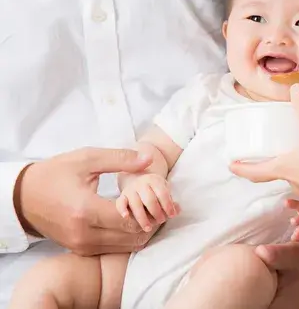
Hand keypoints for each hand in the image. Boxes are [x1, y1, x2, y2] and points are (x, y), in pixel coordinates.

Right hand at [14, 147, 155, 255]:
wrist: (23, 197)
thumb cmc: (55, 174)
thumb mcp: (86, 159)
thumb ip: (120, 159)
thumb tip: (149, 160)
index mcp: (85, 210)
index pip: (130, 218)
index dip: (151, 208)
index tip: (162, 195)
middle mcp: (84, 233)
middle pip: (132, 235)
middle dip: (152, 220)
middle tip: (164, 205)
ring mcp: (81, 245)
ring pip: (126, 246)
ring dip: (143, 230)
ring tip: (151, 210)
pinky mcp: (81, 250)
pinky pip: (114, 248)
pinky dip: (128, 237)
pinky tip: (134, 219)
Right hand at [116, 173, 178, 231]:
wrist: (137, 178)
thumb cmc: (155, 189)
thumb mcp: (164, 189)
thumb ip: (170, 200)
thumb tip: (177, 210)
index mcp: (154, 180)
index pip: (162, 193)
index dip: (168, 205)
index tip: (172, 215)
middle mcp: (142, 184)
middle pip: (149, 200)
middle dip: (156, 213)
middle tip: (161, 221)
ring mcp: (131, 189)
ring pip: (136, 204)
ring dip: (142, 218)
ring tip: (148, 228)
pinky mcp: (122, 196)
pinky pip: (120, 203)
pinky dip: (122, 210)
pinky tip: (126, 217)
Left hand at [231, 84, 298, 204]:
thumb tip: (295, 87)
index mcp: (283, 169)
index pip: (255, 172)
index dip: (241, 169)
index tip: (231, 166)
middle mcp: (293, 183)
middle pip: (276, 174)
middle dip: (271, 164)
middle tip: (268, 152)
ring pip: (296, 178)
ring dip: (294, 167)